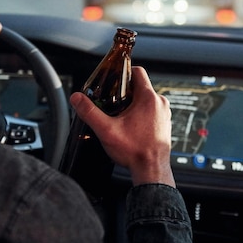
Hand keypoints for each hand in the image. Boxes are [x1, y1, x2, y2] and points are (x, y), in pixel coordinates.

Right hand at [69, 66, 175, 187]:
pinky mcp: (165, 124)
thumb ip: (89, 112)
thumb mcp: (106, 130)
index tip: (113, 80)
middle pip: (140, 86)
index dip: (123, 72)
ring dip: (133, 104)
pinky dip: (141, 114)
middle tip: (111, 102)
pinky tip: (130, 125)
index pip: (138, 71)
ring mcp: (164, 114)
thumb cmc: (135, 151)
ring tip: (119, 115)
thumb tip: (77, 98)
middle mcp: (160, 103)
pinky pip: (152, 111)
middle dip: (125, 92)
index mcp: (148, 98)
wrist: (152, 170)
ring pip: (146, 99)